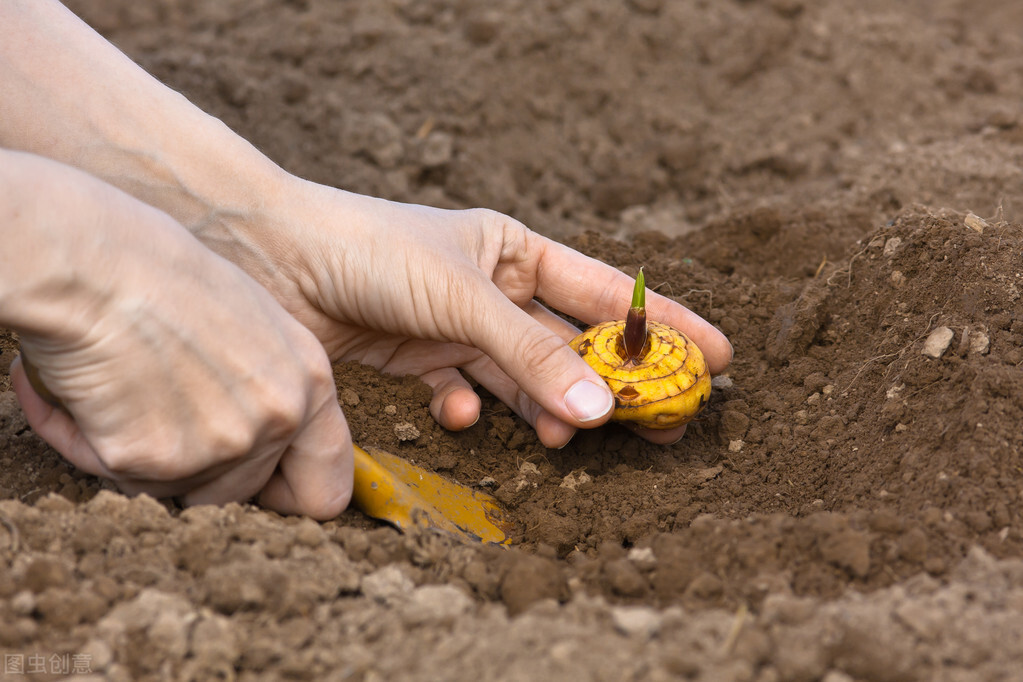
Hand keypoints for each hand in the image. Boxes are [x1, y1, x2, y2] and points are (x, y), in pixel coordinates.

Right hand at [5, 152, 351, 518]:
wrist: (93, 262)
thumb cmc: (163, 273)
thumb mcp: (252, 322)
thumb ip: (269, 384)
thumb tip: (260, 434)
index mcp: (310, 384)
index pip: (327, 489)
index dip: (289, 495)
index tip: (262, 487)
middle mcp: (278, 420)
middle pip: (242, 492)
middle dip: (201, 469)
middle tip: (160, 415)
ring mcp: (222, 445)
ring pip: (181, 491)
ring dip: (147, 457)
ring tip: (119, 388)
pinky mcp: (157, 460)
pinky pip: (121, 479)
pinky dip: (91, 443)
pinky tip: (79, 390)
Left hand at [198, 179, 733, 447]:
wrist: (269, 258)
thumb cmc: (372, 249)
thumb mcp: (465, 298)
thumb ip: (532, 355)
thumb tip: (601, 411)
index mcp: (515, 250)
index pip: (608, 290)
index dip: (665, 324)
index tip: (718, 357)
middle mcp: (492, 289)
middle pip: (572, 344)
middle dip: (611, 384)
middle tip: (660, 423)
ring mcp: (457, 328)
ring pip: (522, 379)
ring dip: (544, 410)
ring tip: (566, 440)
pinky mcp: (418, 361)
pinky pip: (465, 395)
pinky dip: (472, 411)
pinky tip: (464, 415)